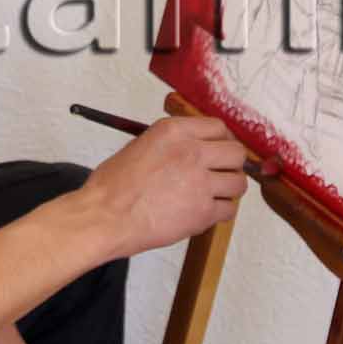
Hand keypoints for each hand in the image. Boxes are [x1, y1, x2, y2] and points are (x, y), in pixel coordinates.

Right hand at [84, 114, 248, 254]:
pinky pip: (228, 210)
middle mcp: (192, 152)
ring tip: (213, 196)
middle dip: (231, 164)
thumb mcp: (141, 145)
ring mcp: (201, 183)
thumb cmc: (112, 186)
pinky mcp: (203, 212)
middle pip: (237, 153)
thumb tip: (194, 147)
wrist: (104, 216)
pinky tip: (203, 212)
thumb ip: (172, 143)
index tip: (220, 151)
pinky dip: (219, 213)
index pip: (219, 127)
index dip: (222, 141)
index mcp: (175, 131)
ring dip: (228, 190)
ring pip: (238, 183)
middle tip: (221, 174)